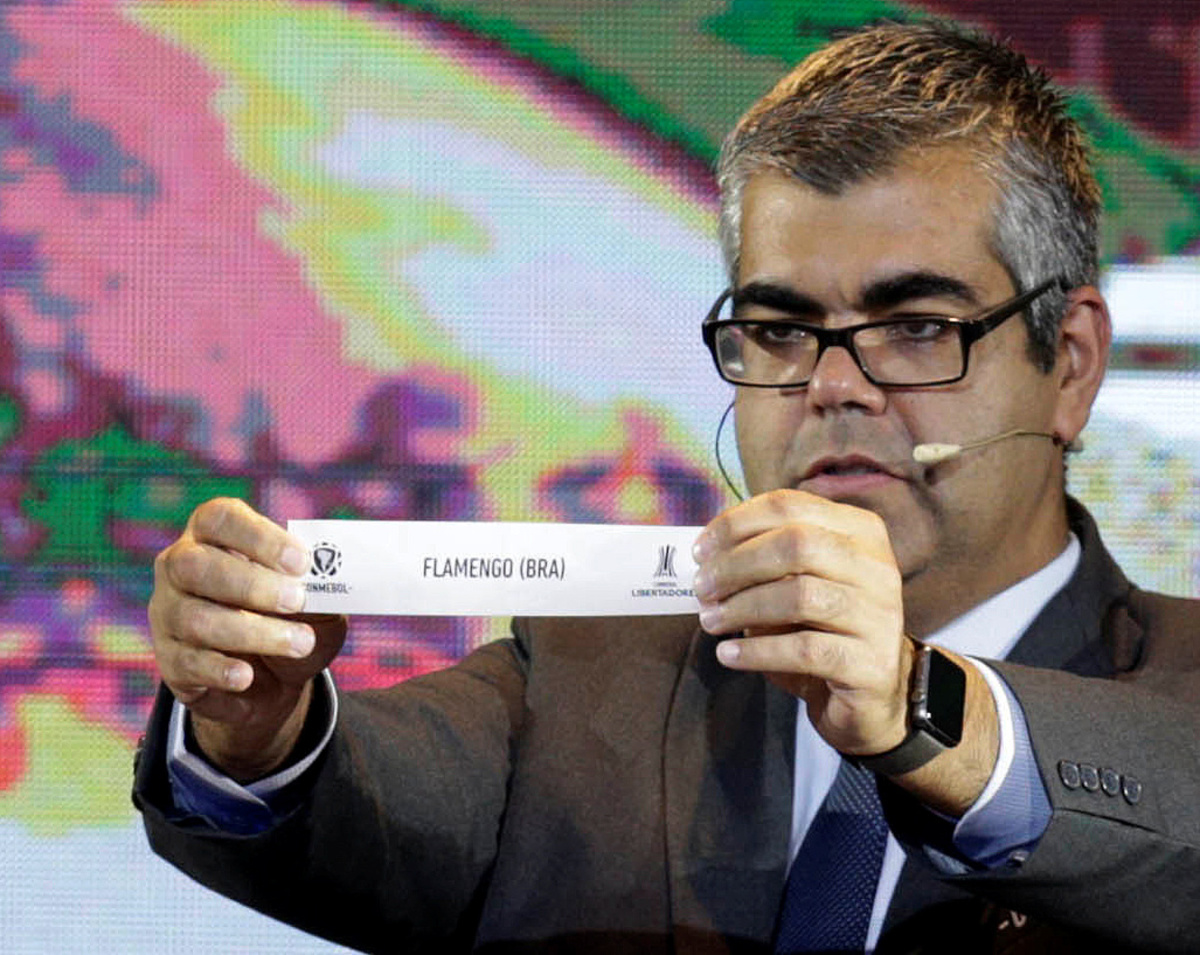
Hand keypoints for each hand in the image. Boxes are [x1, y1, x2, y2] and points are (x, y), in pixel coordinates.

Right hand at [148, 497, 345, 777]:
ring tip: (300, 643)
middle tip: (297, 600)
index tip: (300, 562)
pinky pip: (188, 662)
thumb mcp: (316, 600)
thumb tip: (327, 579)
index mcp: (213, 535)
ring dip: (253, 632)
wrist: (273, 680)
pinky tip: (246, 676)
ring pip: (196, 618)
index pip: (219, 518)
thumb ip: (321, 586)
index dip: (259, 537)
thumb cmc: (292, 619)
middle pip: (195, 565)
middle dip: (251, 584)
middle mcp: (180, 567)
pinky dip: (220, 669)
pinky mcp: (169, 660)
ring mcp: (167, 613)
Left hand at [692, 489, 911, 757]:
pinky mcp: (872, 664)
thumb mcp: (796, 584)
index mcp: (859, 531)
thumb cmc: (823, 629)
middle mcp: (877, 567)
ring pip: (801, 595)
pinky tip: (729, 655)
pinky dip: (758, 651)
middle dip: (737, 564)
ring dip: (743, 608)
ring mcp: (880, 615)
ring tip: (710, 622)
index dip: (737, 524)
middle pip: (797, 545)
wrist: (874, 697)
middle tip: (702, 589)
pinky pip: (805, 649)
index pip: (791, 506)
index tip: (700, 551)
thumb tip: (706, 554)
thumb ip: (764, 559)